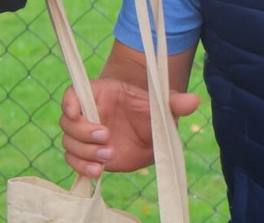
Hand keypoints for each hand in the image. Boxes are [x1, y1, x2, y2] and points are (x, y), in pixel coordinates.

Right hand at [60, 77, 199, 176]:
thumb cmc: (153, 109)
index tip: (76, 111)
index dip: (70, 101)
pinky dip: (82, 167)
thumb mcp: (165, 105)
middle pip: (68, 122)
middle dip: (83, 131)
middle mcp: (88, 114)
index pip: (74, 93)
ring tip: (109, 155)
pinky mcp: (89, 155)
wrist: (150, 128)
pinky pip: (75, 162)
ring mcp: (85, 136)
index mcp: (100, 94)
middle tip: (107, 136)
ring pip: (69, 144)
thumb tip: (194, 101)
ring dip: (84, 152)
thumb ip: (175, 102)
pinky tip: (98, 171)